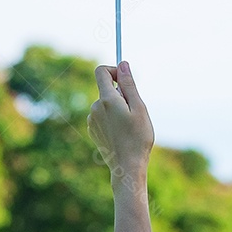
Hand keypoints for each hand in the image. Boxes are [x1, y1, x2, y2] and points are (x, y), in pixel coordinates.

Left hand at [87, 61, 154, 183]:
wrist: (127, 167)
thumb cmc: (138, 138)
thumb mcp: (139, 108)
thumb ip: (129, 84)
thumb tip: (123, 64)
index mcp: (107, 100)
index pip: (101, 72)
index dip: (114, 70)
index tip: (125, 80)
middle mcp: (95, 107)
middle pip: (107, 89)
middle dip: (121, 94)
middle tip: (134, 113)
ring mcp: (92, 119)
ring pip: (106, 103)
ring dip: (117, 108)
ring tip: (128, 126)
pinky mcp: (93, 130)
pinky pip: (102, 115)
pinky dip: (112, 118)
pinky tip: (121, 133)